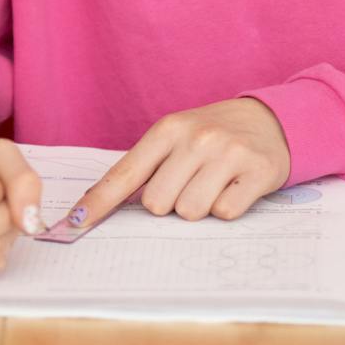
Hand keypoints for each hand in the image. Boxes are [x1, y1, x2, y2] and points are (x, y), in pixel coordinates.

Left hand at [69, 98, 290, 228]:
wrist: (271, 120)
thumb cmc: (212, 135)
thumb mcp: (176, 138)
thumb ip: (145, 168)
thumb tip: (100, 207)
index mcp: (166, 130)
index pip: (123, 174)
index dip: (97, 204)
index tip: (73, 225)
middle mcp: (195, 139)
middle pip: (157, 204)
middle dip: (170, 204)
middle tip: (190, 184)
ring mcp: (227, 154)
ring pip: (190, 212)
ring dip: (200, 208)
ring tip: (214, 185)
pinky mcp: (257, 171)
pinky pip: (225, 213)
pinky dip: (228, 208)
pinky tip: (235, 187)